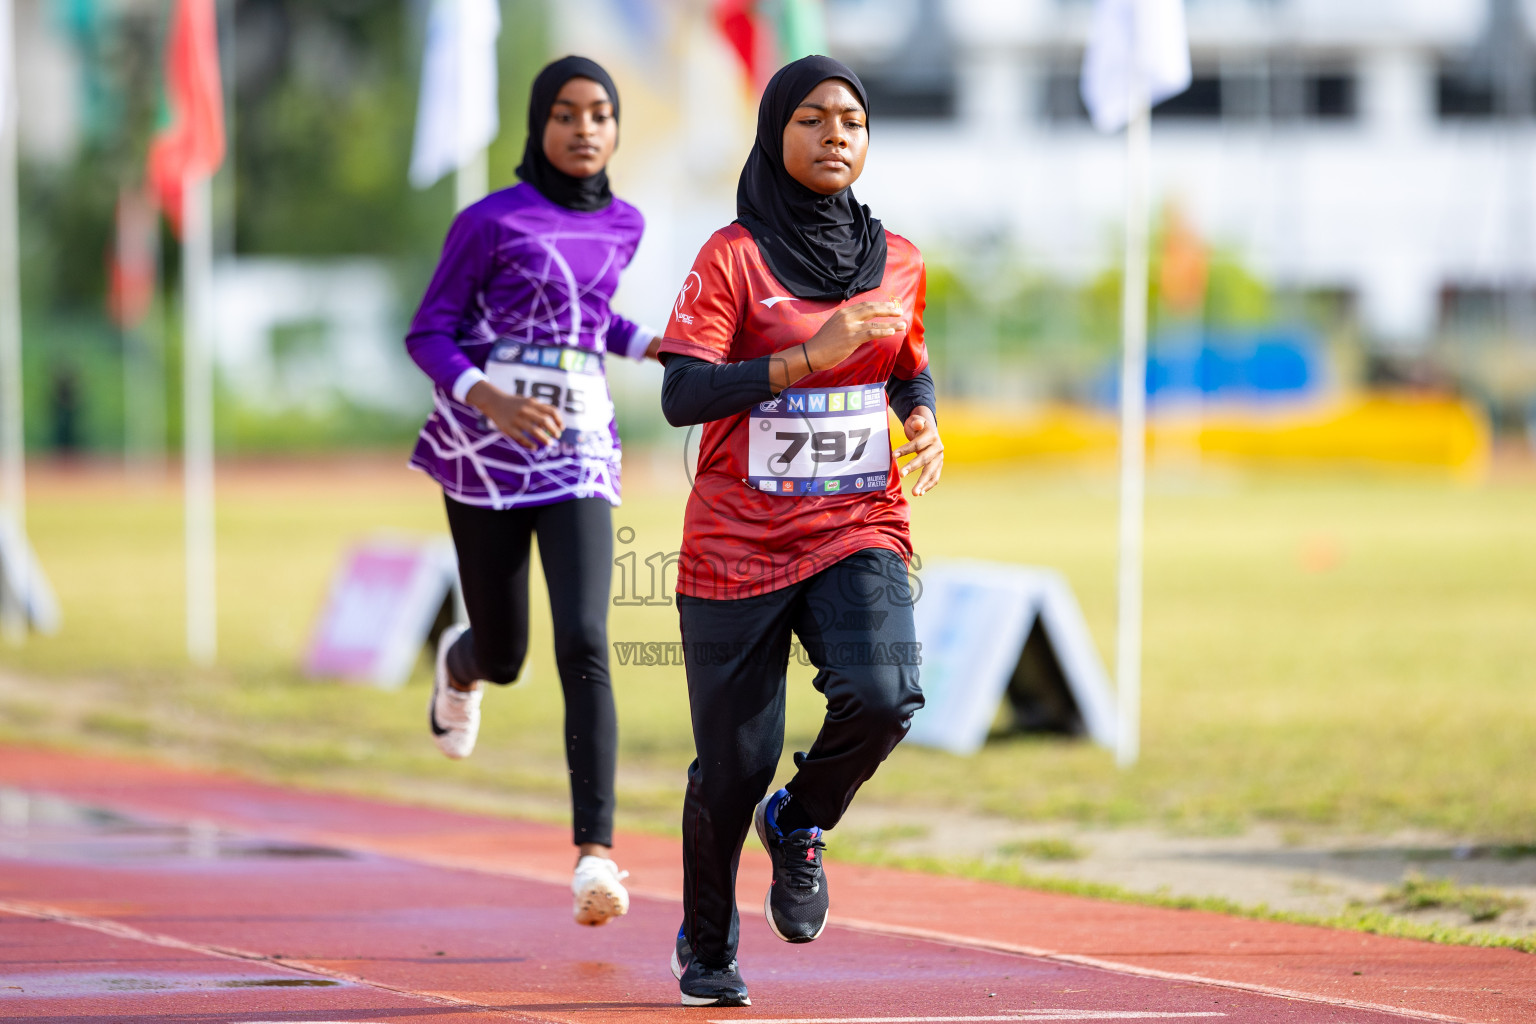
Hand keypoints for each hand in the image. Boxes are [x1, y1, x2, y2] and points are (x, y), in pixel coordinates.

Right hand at [465, 380, 563, 448]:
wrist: (493, 401)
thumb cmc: (514, 403)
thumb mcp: (527, 401)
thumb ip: (539, 409)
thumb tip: (552, 424)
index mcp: (532, 403)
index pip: (551, 411)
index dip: (559, 420)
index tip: (562, 428)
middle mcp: (525, 410)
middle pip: (545, 421)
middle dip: (553, 430)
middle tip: (557, 437)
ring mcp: (516, 419)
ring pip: (534, 430)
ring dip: (544, 439)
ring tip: (550, 444)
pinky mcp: (508, 428)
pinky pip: (521, 438)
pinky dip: (529, 444)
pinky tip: (534, 447)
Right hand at [770, 300, 905, 391]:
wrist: (811, 353)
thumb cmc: (823, 344)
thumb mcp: (835, 326)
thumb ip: (848, 323)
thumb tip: (862, 326)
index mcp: (843, 312)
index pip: (865, 305)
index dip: (879, 305)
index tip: (890, 306)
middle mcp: (847, 316)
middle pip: (872, 309)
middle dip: (888, 310)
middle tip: (899, 311)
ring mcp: (849, 327)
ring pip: (875, 322)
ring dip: (891, 323)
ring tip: (902, 324)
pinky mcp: (851, 338)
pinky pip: (871, 333)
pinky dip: (883, 331)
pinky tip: (892, 332)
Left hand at [894, 406, 941, 495]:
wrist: (929, 431)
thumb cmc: (918, 426)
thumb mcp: (916, 420)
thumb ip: (916, 422)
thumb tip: (917, 425)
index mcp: (932, 436)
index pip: (917, 444)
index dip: (905, 450)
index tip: (893, 456)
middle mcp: (938, 448)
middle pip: (924, 459)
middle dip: (912, 467)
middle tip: (901, 475)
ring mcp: (939, 458)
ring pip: (931, 472)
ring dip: (923, 483)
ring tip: (914, 493)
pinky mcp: (939, 466)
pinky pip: (935, 478)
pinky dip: (928, 486)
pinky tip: (920, 493)